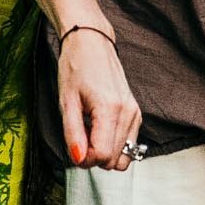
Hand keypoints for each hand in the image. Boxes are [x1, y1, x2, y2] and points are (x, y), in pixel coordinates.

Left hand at [57, 25, 141, 170]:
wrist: (92, 44)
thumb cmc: (76, 68)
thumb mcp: (66, 102)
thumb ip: (73, 134)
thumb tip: (79, 159)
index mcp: (110, 109)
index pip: (103, 155)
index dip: (86, 159)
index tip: (74, 148)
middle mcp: (128, 112)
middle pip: (116, 160)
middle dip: (95, 158)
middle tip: (79, 139)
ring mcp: (135, 113)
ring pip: (125, 156)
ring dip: (105, 153)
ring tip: (89, 132)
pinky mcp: (137, 113)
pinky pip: (129, 144)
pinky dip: (114, 145)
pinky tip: (99, 129)